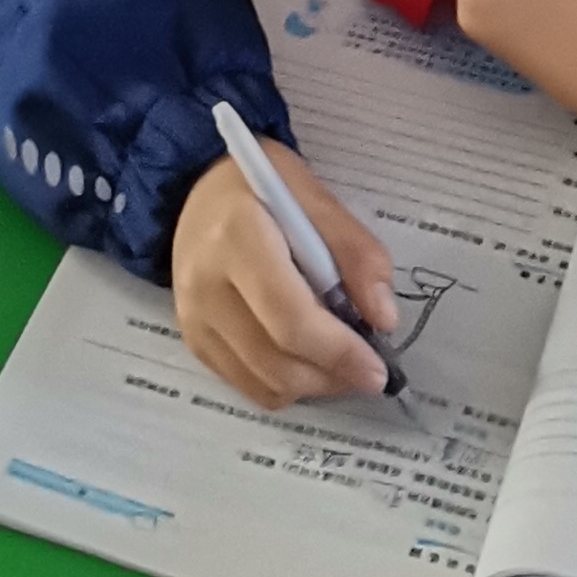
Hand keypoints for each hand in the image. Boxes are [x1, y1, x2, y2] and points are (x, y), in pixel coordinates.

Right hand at [170, 147, 395, 408]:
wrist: (200, 192)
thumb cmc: (265, 190)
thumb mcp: (316, 197)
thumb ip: (355, 252)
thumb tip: (384, 319)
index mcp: (238, 235)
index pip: (290, 316)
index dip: (338, 351)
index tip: (377, 368)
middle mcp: (205, 284)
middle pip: (277, 360)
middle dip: (333, 374)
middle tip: (369, 370)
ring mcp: (193, 317)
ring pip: (265, 383)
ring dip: (314, 384)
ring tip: (338, 359)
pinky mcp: (193, 340)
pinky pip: (249, 386)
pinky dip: (286, 384)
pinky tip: (304, 356)